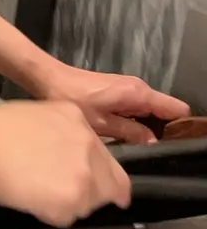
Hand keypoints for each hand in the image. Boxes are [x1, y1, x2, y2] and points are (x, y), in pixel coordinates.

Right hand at [0, 100, 129, 226]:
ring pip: (87, 204)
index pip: (106, 157)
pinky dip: (49, 214)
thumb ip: (61, 134)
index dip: (97, 175)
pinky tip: (27, 198)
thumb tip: (62, 153)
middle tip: (56, 192)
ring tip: (34, 192)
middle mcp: (89, 146)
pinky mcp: (71, 200)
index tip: (90, 184)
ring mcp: (85, 175)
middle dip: (87, 192)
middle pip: (109, 185)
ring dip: (67, 203)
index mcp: (78, 120)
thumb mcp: (35, 115)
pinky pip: (66, 217)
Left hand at [32, 61, 189, 143]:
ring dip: (146, 126)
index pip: (176, 109)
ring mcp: (128, 88)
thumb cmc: (72, 99)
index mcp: (139, 94)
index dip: (179, 127)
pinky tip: (123, 134)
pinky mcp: (117, 90)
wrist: (48, 78)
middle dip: (162, 130)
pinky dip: (134, 120)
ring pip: (149, 111)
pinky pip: (136, 108)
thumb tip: (154, 141)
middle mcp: (138, 88)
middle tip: (151, 150)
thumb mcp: (101, 123)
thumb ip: (130, 132)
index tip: (174, 145)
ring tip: (136, 146)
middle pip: (164, 111)